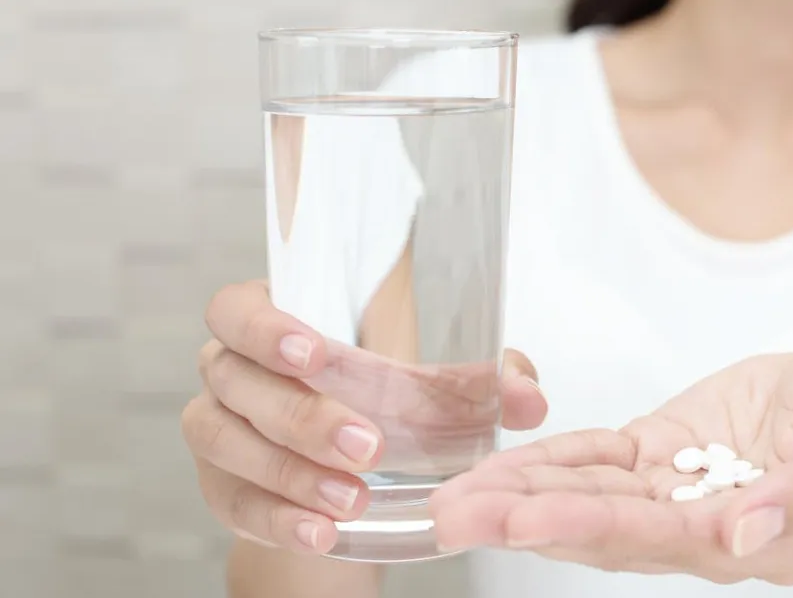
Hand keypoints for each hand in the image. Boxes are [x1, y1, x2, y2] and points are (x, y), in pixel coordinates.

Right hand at [181, 280, 546, 553]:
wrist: (353, 478)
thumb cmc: (385, 407)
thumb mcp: (437, 390)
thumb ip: (484, 382)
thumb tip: (528, 398)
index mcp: (275, 323)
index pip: (237, 308)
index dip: (264, 326)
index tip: (313, 354)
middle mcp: (232, 371)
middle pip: (236, 379)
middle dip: (302, 415)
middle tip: (366, 447)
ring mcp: (218, 429)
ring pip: (225, 441)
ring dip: (292, 472)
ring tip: (353, 498)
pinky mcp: (222, 487)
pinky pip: (233, 502)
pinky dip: (279, 518)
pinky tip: (320, 531)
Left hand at [429, 339, 792, 584]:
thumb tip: (743, 538)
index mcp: (757, 539)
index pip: (661, 537)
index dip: (591, 526)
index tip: (524, 521)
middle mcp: (704, 529)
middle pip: (605, 530)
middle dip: (526, 522)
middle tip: (455, 517)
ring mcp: (676, 492)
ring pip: (588, 498)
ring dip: (520, 497)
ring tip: (454, 500)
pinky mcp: (659, 454)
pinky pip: (597, 460)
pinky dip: (547, 462)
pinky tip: (498, 470)